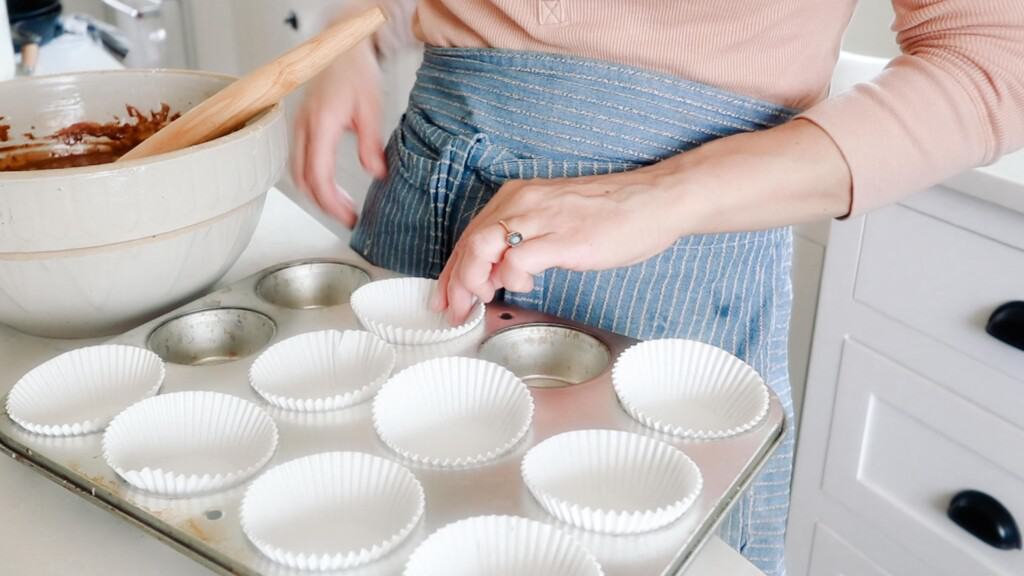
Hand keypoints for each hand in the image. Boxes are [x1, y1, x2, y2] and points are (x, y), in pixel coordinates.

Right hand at [292, 39, 385, 228]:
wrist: (343, 47)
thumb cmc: (356, 71)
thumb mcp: (372, 107)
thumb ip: (372, 144)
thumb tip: (377, 173)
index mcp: (321, 123)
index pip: (319, 175)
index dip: (332, 202)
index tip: (349, 216)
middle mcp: (304, 126)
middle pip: (303, 179)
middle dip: (323, 204)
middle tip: (347, 216)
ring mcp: (299, 126)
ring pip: (297, 172)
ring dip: (316, 193)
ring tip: (341, 205)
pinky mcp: (301, 126)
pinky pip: (298, 160)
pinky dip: (310, 179)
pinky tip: (329, 185)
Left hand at [432, 167, 688, 323]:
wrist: (655, 200)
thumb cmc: (612, 211)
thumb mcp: (556, 217)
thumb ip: (527, 237)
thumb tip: (503, 269)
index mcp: (519, 197)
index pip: (470, 234)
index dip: (452, 269)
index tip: (446, 295)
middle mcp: (523, 203)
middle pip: (469, 243)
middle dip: (454, 282)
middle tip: (454, 309)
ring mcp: (542, 219)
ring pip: (483, 247)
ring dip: (473, 279)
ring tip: (483, 298)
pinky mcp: (563, 239)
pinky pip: (517, 260)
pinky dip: (511, 277)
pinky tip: (523, 285)